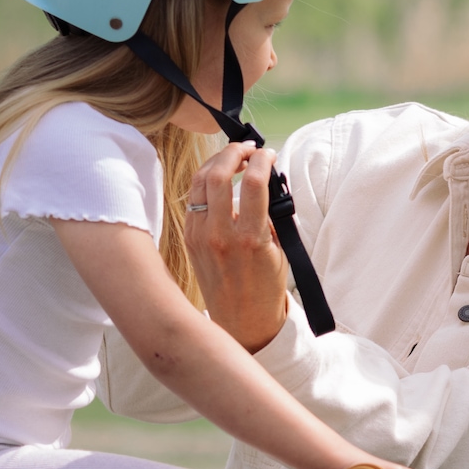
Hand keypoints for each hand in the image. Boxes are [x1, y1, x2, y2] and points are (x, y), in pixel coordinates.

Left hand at [183, 145, 292, 351]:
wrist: (242, 319)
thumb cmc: (266, 285)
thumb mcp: (279, 249)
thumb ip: (270, 213)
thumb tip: (263, 180)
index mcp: (250, 238)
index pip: (254, 182)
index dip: (262, 159)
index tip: (269, 154)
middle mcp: (221, 235)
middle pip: (219, 174)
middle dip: (235, 152)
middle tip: (248, 149)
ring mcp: (200, 236)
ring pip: (200, 181)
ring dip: (217, 161)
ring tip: (233, 157)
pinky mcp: (190, 238)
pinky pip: (193, 198)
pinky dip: (205, 181)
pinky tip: (218, 177)